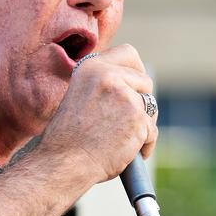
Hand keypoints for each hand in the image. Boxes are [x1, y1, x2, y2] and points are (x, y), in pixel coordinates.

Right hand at [38, 44, 157, 183]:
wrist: (63, 162)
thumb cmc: (67, 138)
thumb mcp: (79, 97)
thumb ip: (102, 86)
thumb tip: (130, 86)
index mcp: (90, 67)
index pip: (128, 53)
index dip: (135, 70)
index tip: (134, 86)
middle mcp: (108, 75)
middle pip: (144, 81)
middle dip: (141, 100)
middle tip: (128, 120)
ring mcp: (125, 96)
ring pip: (150, 106)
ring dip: (142, 124)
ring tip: (121, 140)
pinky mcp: (138, 118)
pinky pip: (152, 131)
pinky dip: (144, 144)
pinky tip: (127, 152)